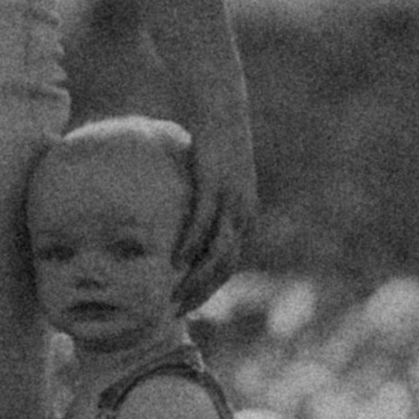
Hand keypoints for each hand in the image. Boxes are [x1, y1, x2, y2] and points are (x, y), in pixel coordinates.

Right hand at [176, 101, 256, 301]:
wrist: (223, 106)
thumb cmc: (212, 141)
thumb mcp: (210, 180)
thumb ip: (201, 204)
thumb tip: (176, 221)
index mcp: (244, 217)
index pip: (228, 265)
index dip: (208, 289)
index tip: (186, 305)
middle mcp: (243, 214)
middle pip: (224, 266)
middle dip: (200, 292)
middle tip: (175, 311)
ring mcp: (231, 200)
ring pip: (216, 252)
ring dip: (195, 278)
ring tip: (173, 296)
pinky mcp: (215, 184)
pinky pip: (203, 223)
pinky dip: (190, 246)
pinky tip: (175, 263)